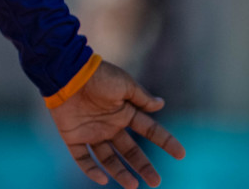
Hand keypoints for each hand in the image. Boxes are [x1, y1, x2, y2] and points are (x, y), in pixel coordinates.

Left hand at [49, 60, 185, 186]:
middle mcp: (110, 125)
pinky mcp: (73, 136)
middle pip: (130, 150)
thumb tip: (161, 105)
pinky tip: (103, 179)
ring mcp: (92, 132)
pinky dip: (91, 170)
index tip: (181, 154)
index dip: (165, 142)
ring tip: (133, 186)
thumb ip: (142, 98)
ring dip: (120, 172)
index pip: (149, 131)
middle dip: (143, 166)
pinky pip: (82, 158)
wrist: (67, 72)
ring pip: (108, 158)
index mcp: (124, 112)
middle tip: (156, 182)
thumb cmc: (99, 76)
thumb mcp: (125, 84)